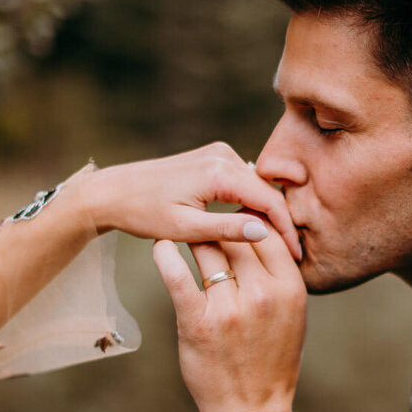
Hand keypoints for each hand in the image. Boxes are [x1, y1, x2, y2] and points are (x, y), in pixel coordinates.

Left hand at [76, 143, 300, 259]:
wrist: (113, 191)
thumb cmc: (142, 212)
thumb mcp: (185, 229)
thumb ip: (226, 230)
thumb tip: (264, 233)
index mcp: (218, 171)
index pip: (268, 200)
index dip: (286, 229)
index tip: (298, 256)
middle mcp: (222, 155)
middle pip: (267, 191)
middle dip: (281, 222)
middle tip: (294, 256)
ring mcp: (218, 154)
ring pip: (256, 187)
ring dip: (268, 214)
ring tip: (280, 246)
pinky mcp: (212, 159)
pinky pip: (243, 183)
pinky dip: (253, 204)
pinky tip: (256, 229)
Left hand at [153, 224, 306, 411]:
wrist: (250, 410)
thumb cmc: (272, 361)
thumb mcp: (293, 315)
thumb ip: (281, 277)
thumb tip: (265, 237)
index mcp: (290, 289)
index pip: (268, 233)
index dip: (249, 220)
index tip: (234, 218)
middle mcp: (262, 295)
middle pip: (236, 236)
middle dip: (220, 224)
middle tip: (206, 220)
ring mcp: (229, 308)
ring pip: (207, 249)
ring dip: (194, 236)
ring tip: (184, 231)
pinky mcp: (196, 322)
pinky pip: (177, 275)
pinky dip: (165, 255)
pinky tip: (160, 244)